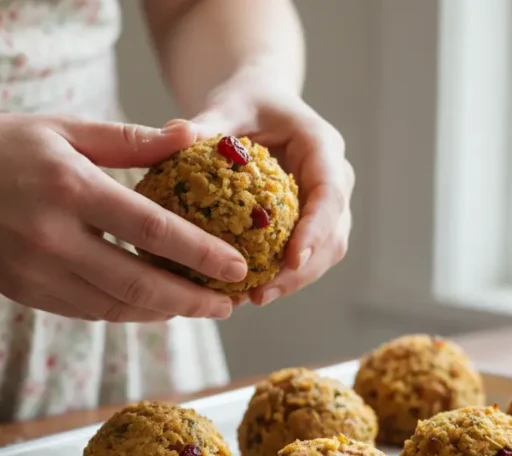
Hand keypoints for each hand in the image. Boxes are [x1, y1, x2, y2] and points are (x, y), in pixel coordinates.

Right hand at [0, 113, 247, 321]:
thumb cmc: (0, 145)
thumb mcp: (66, 130)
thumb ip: (130, 141)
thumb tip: (190, 138)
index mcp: (71, 189)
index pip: (152, 231)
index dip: (201, 254)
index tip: (237, 268)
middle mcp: (54, 239)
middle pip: (139, 286)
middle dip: (192, 301)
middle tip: (229, 305)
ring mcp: (36, 273)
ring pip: (115, 308)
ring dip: (161, 313)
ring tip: (197, 307)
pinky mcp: (24, 293)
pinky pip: (87, 311)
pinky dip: (124, 312)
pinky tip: (150, 305)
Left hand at [190, 82, 353, 305]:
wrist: (258, 104)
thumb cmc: (245, 101)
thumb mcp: (228, 104)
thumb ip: (208, 121)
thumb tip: (177, 133)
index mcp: (322, 146)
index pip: (329, 192)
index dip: (316, 229)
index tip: (292, 260)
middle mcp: (334, 178)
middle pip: (333, 234)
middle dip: (303, 270)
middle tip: (262, 294)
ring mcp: (325, 205)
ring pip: (323, 253)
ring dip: (292, 281)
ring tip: (251, 299)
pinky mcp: (309, 222)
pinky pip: (302, 256)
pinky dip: (279, 275)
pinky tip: (244, 293)